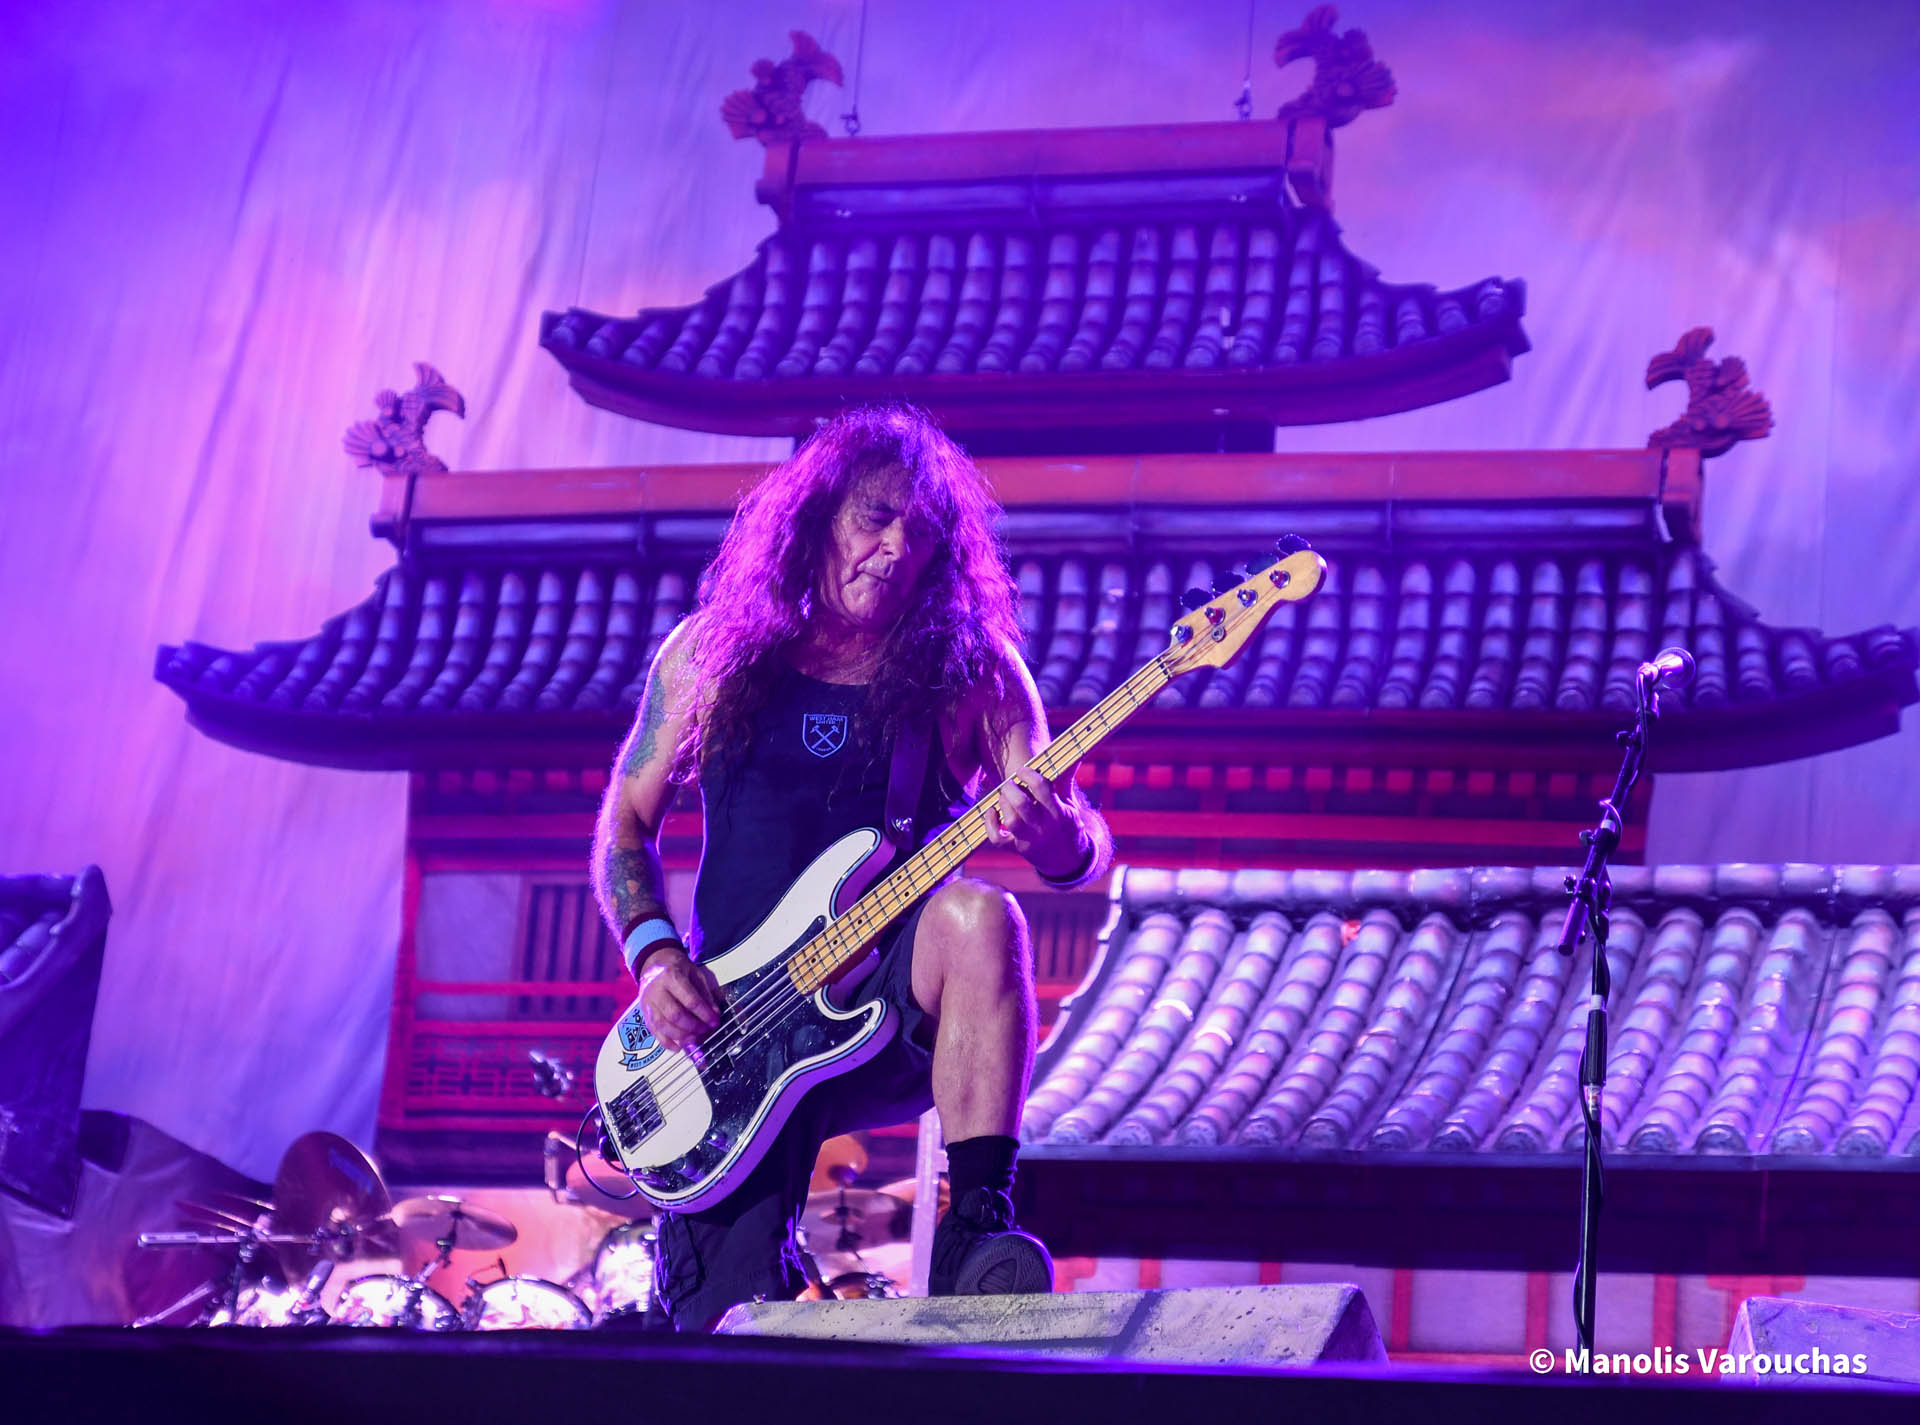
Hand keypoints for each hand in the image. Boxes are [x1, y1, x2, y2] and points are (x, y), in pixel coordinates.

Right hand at [638, 946, 725, 1050]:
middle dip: (693, 1026)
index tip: (715, 1021)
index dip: (704, 1013)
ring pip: (663, 1025)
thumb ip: (704, 994)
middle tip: (706, 1030)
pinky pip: (654, 1031)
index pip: (690, 1000)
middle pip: (675, 1014)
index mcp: (671, 976)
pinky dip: (666, 1042)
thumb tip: (714, 1014)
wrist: (654, 963)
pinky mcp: (644, 1013)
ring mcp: (648, 1003)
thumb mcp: (695, 974)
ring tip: (696, 1039)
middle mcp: (656, 990)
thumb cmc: (678, 968)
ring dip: (681, 1036)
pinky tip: (679, 1047)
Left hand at [986, 763, 1088, 878]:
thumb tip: (1073, 755)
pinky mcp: (1018, 849)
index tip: (1022, 770)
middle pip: (1022, 804)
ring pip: (1011, 821)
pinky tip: (992, 812)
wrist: (1068, 860)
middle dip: (1011, 789)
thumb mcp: (1069, 803)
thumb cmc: (1067, 825)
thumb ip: (1066, 779)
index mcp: (1059, 812)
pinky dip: (990, 825)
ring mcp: (1030, 839)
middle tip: (1009, 783)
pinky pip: (998, 839)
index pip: (1042, 788)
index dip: (1028, 774)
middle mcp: (1044, 826)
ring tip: (1004, 796)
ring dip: (1003, 804)